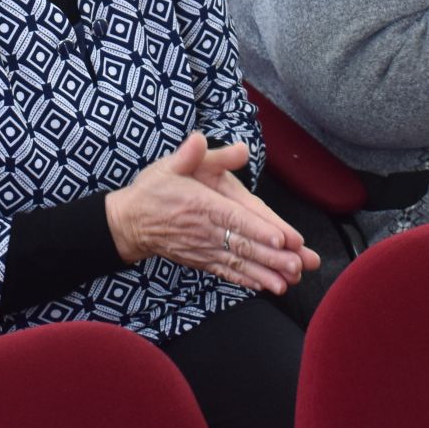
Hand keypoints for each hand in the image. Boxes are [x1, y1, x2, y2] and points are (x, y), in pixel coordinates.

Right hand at [104, 133, 316, 295]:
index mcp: (201, 204)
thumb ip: (193, 153)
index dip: (258, 229)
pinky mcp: (201, 261)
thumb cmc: (155, 188)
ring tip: (288, 283)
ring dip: (264, 273)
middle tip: (298, 264)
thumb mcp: (171, 164)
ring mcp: (203, 249)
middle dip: (272, 257)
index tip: (282, 239)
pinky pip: (227, 272)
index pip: (234, 218)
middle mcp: (205, 230)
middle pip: (243, 244)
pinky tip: (267, 286)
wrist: (130, 222)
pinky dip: (247, 281)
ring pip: (238, 263)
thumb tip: (210, 140)